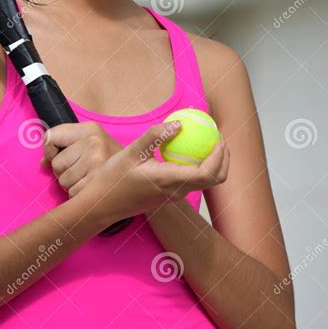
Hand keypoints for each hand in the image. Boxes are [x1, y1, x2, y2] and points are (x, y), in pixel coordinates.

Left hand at [40, 121, 122, 197]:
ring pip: (63, 181)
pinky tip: (93, 187)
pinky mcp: (99, 184)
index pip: (50, 137)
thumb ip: (63, 146)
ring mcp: (98, 164)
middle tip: (84, 169)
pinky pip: (72, 193)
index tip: (60, 155)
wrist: (142, 176)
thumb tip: (43, 164)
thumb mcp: (90, 142)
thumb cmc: (109, 160)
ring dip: (72, 184)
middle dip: (64, 170)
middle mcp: (95, 143)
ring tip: (90, 178)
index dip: (50, 150)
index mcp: (90, 129)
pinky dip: (79, 194)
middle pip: (56, 164)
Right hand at [81, 121, 228, 225]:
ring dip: (213, 162)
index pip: (206, 174)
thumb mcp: (131, 151)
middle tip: (219, 137)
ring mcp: (174, 196)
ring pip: (205, 182)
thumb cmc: (114, 178)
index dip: (219, 157)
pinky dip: (199, 166)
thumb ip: (155, 136)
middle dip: (224, 159)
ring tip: (207, 140)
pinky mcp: (170, 195)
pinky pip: (192, 180)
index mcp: (169, 180)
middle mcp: (176, 191)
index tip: (219, 138)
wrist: (103, 204)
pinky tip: (188, 150)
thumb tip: (179, 124)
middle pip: (214, 180)